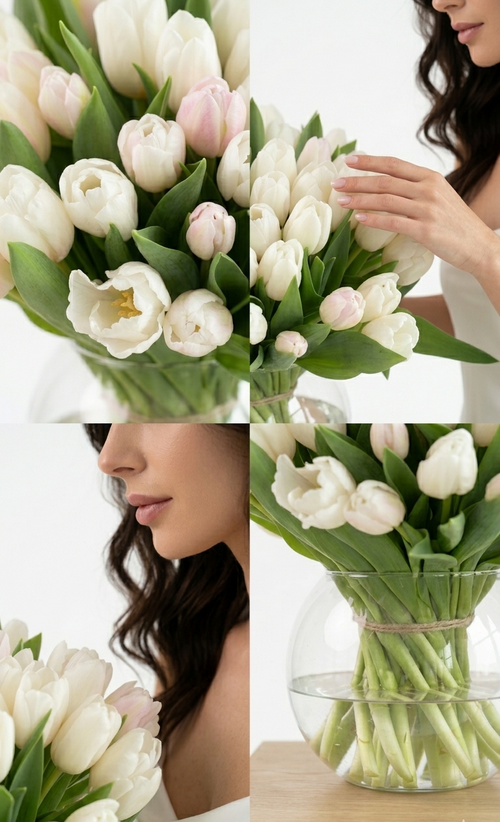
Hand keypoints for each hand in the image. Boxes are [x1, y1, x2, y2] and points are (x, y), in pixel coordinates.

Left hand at [332, 155, 499, 282]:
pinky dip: (373, 219)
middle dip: (358, 181)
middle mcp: (428, 190)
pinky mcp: (425, 230)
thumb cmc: (455, 224)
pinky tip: (358, 217)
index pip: (394, 165)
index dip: (370, 161)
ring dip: (360, 199)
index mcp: (430, 178)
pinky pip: (393, 222)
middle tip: (336, 183)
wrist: (478, 246)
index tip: (349, 160)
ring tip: (342, 200)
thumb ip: (416, 189)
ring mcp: (427, 210)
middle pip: (385, 181)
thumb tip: (388, 185)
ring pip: (386, 200)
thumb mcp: (439, 197)